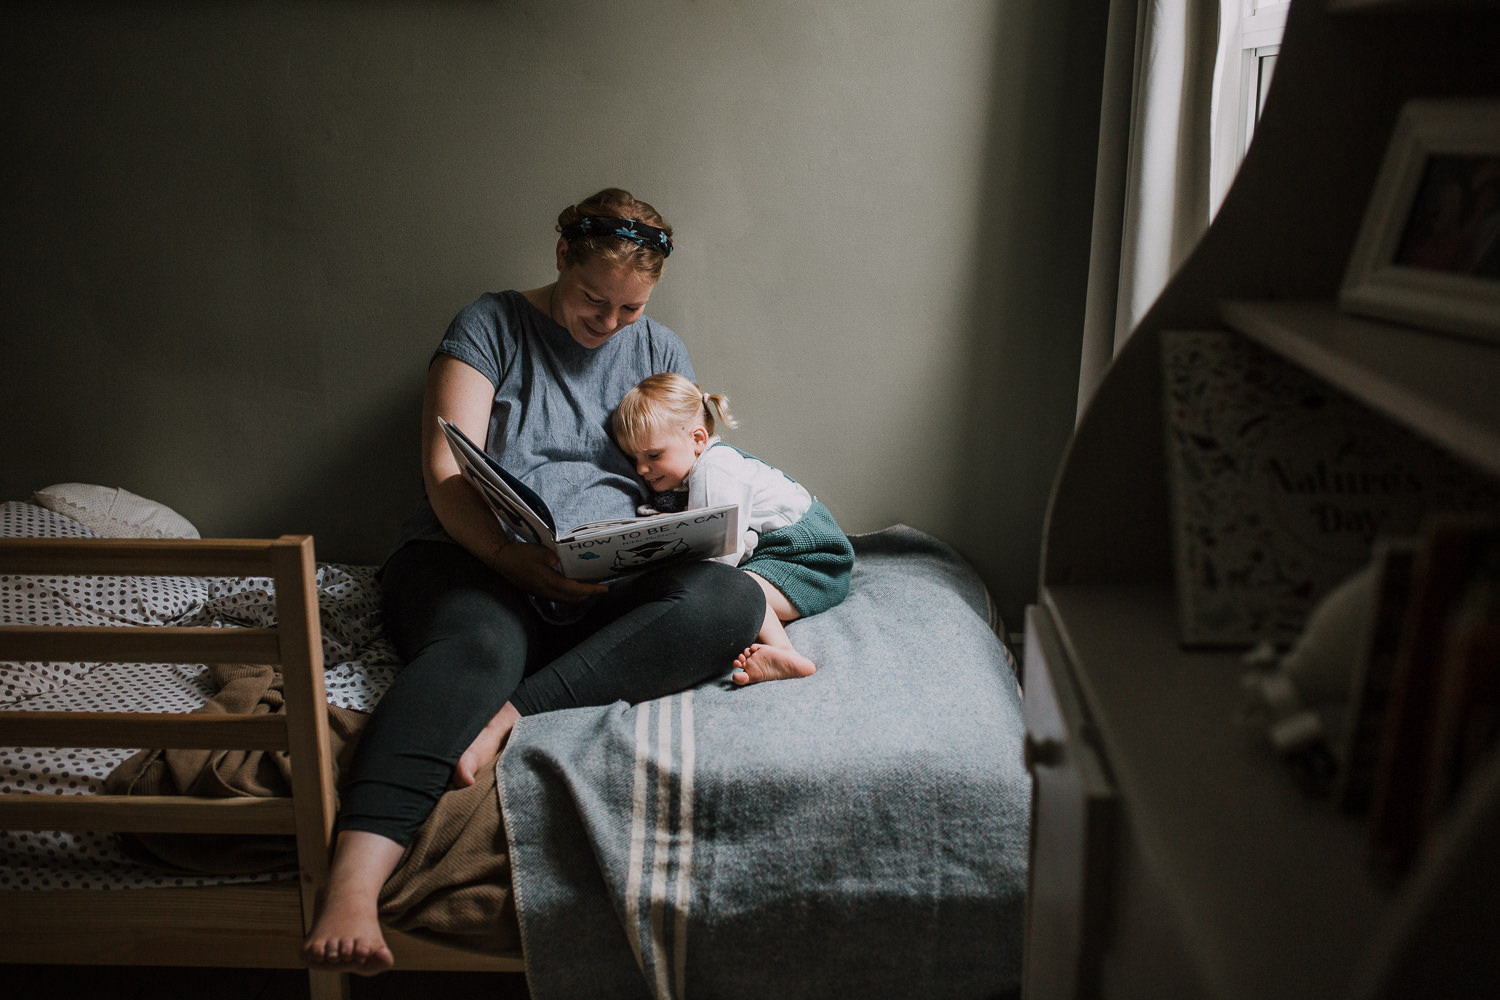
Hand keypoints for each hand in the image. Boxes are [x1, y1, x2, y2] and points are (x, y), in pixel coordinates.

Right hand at [492, 542, 608, 602]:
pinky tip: (572, 587)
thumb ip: (551, 556)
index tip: (604, 588)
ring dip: (579, 595)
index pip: (574, 590)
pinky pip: (558, 597)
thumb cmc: (518, 554)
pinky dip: (569, 594)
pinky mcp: (538, 591)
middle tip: (600, 587)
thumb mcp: (537, 551)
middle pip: (572, 598)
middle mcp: (546, 591)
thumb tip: (559, 561)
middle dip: (588, 594)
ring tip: (590, 587)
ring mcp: (541, 593)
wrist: (501, 560)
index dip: (591, 590)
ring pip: (565, 600)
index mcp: (548, 581)